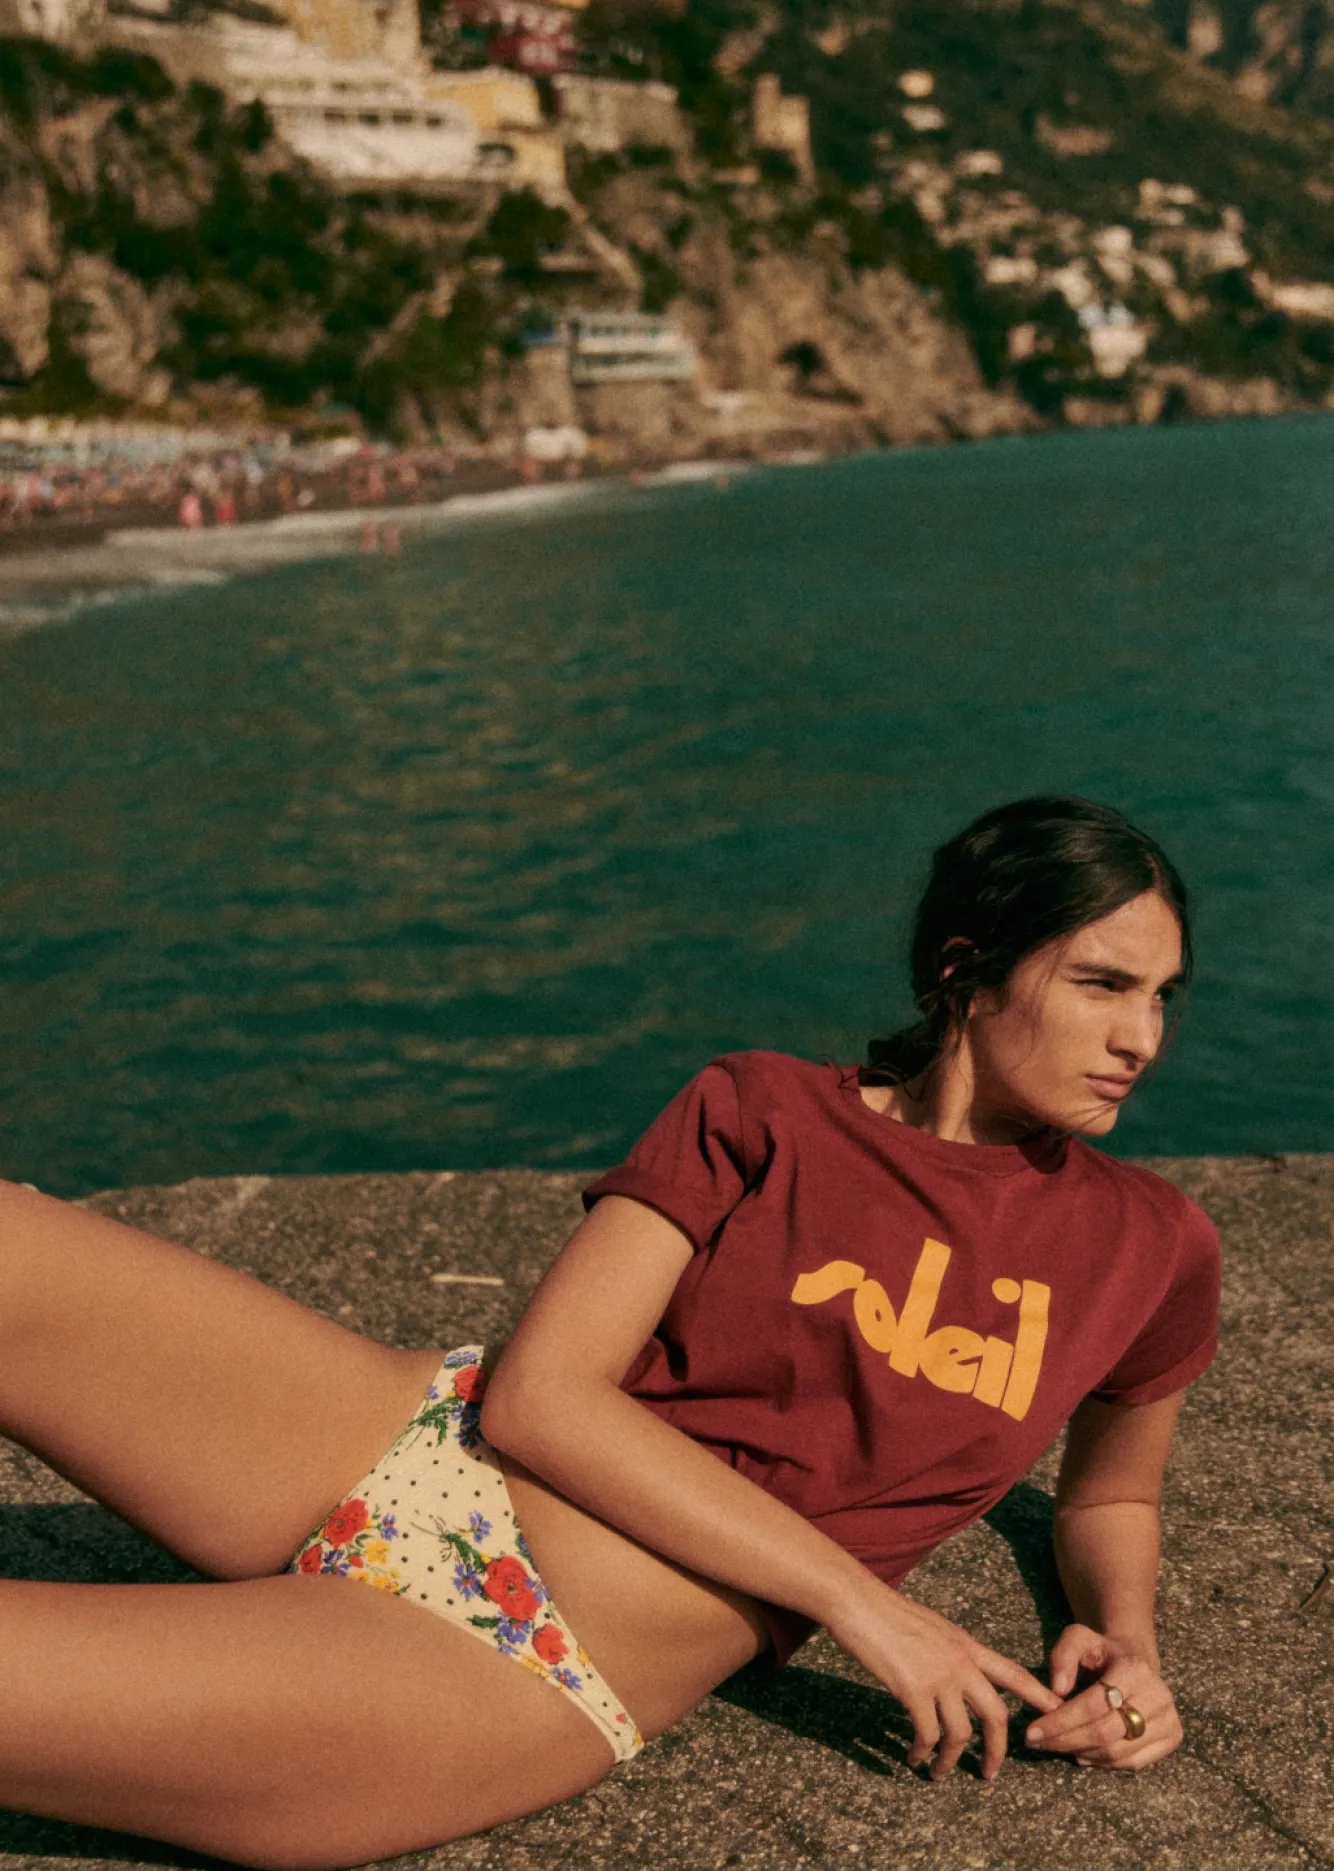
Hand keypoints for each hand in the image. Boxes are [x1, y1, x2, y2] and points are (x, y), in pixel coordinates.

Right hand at [824, 1577, 1062, 1782]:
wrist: (860, 1603)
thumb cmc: (888, 1612)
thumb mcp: (932, 1627)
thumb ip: (951, 1651)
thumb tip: (957, 1672)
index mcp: (967, 1645)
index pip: (1013, 1673)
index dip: (1038, 1696)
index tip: (1056, 1713)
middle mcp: (961, 1662)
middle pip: (996, 1715)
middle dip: (997, 1750)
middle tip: (989, 1773)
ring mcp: (938, 1675)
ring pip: (961, 1733)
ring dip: (951, 1760)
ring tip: (939, 1773)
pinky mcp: (913, 1689)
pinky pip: (928, 1734)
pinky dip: (922, 1752)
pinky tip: (913, 1757)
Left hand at [1025, 1624, 1182, 1769]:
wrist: (1135, 1660)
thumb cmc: (1101, 1652)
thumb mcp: (1078, 1639)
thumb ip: (1063, 1656)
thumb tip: (1058, 1689)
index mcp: (1134, 1669)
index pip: (1092, 1706)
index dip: (1060, 1722)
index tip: (1032, 1732)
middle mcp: (1158, 1696)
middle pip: (1105, 1733)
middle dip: (1066, 1741)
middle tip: (1038, 1744)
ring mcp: (1169, 1719)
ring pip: (1118, 1753)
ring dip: (1082, 1754)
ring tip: (1057, 1746)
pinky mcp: (1173, 1737)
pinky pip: (1133, 1763)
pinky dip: (1104, 1763)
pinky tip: (1082, 1753)